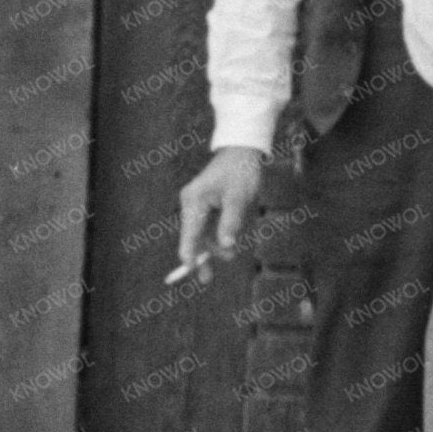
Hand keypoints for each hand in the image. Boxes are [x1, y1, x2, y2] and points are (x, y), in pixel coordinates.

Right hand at [174, 147, 266, 273]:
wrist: (243, 151)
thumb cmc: (241, 172)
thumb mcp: (239, 197)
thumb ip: (231, 222)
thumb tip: (226, 246)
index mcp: (194, 202)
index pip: (189, 233)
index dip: (189, 254)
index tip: (190, 270)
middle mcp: (191, 204)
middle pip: (193, 236)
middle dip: (200, 257)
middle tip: (205, 280)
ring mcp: (196, 205)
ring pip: (201, 233)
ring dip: (212, 247)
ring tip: (229, 258)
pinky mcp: (205, 205)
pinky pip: (208, 225)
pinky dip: (217, 235)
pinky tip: (227, 244)